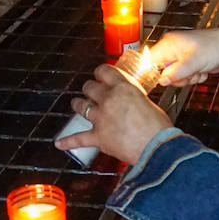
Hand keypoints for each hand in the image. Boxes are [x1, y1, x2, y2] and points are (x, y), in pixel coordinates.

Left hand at [57, 64, 172, 163]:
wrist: (156, 148)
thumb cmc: (158, 128)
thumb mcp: (147, 102)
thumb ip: (134, 99)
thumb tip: (130, 102)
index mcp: (123, 88)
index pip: (104, 71)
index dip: (100, 72)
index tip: (100, 75)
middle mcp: (109, 99)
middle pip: (89, 87)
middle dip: (90, 88)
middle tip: (93, 92)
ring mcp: (101, 118)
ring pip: (81, 106)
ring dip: (79, 104)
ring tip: (78, 105)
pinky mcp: (98, 137)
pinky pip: (78, 138)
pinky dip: (68, 142)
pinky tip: (59, 143)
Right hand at [148, 27, 218, 85]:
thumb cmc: (215, 46)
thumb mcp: (193, 61)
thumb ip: (175, 72)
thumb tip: (161, 80)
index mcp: (169, 44)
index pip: (151, 61)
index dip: (153, 72)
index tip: (158, 81)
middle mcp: (173, 49)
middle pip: (164, 72)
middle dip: (178, 77)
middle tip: (189, 72)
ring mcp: (182, 57)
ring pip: (176, 77)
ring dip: (188, 78)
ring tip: (198, 69)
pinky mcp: (190, 64)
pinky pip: (186, 77)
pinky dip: (195, 77)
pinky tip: (202, 69)